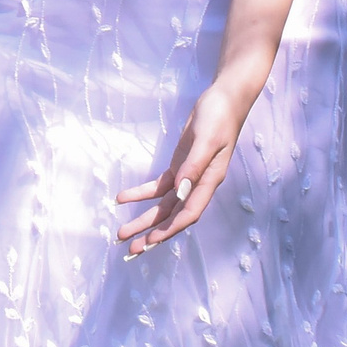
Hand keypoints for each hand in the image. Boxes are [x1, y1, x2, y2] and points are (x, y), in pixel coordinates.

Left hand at [115, 79, 256, 254]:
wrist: (224, 98)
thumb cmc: (219, 117)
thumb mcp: (206, 140)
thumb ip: (193, 166)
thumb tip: (180, 192)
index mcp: (209, 182)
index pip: (188, 213)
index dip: (169, 229)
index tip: (150, 242)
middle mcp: (198, 185)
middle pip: (172, 215)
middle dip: (150, 232)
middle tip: (129, 248)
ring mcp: (188, 177)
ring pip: (163, 205)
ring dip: (143, 219)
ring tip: (122, 232)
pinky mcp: (180, 166)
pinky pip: (159, 186)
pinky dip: (141, 193)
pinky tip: (123, 198)